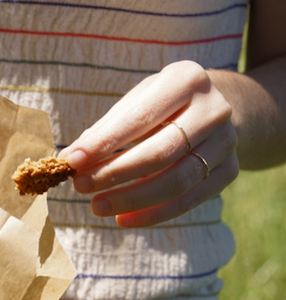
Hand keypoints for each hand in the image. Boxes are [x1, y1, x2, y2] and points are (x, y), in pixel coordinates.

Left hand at [59, 60, 238, 226]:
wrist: (213, 110)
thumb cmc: (160, 107)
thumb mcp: (136, 103)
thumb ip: (105, 130)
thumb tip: (70, 159)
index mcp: (186, 80)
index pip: (139, 118)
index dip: (104, 143)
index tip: (72, 161)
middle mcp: (214, 109)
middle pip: (160, 152)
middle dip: (114, 173)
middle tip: (80, 186)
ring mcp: (227, 142)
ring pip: (176, 181)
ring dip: (131, 198)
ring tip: (97, 206)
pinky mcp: (229, 171)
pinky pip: (188, 201)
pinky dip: (152, 214)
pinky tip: (122, 219)